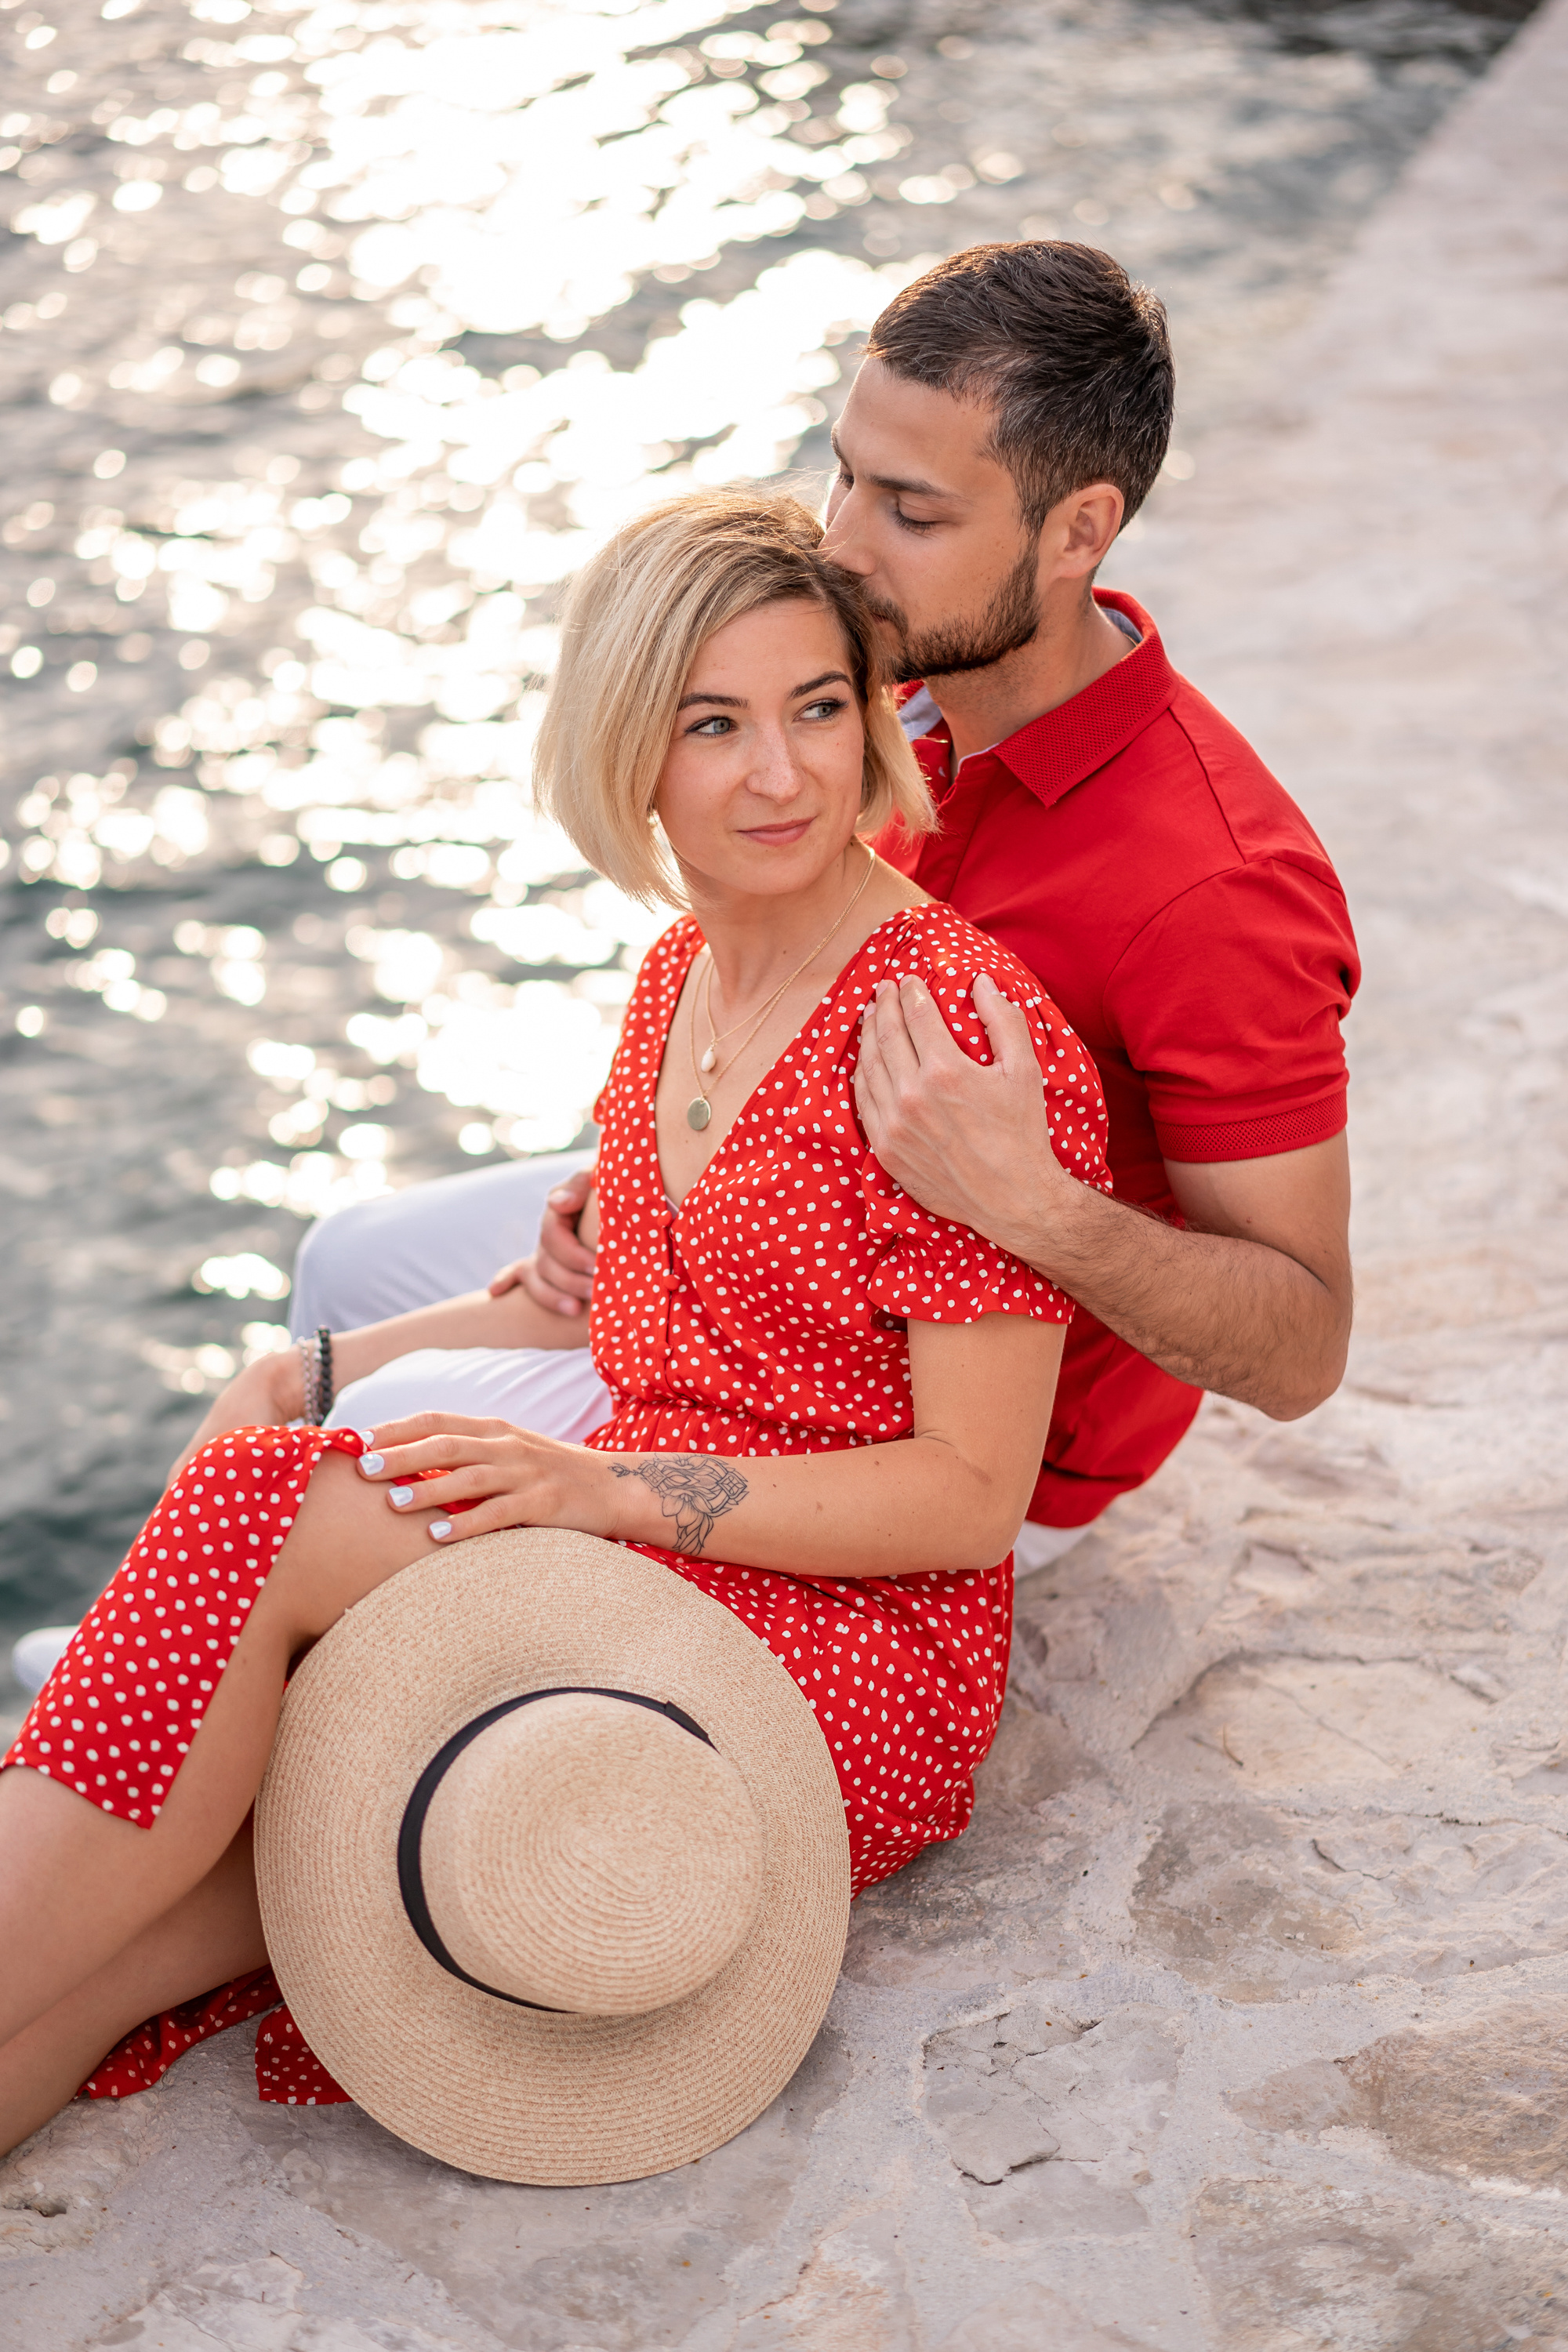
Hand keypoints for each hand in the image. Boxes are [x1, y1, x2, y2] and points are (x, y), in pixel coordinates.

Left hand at [352, 1411, 611, 1542]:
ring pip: (468, 1478)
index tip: (359, 1441)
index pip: (437, 1421)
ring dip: (428, 1489)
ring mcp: (526, 1473)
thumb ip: (469, 1455)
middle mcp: (507, 1445)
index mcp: (495, 1430)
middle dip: (401, 1455)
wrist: (613, 1487)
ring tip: (393, 1503)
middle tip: (364, 1469)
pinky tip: (438, 1537)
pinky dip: (466, 1525)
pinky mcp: (543, 1503)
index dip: (397, 1429)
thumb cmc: (551, 1474)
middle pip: (446, 1445)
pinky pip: (498, 1514)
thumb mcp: (510, 1453)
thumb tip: (410, 1466)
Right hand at [487, 1166, 595, 1317]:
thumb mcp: (598, 1180)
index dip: (575, 1255)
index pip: (553, 1237)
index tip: (598, 1266)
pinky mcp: (542, 1265)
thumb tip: (557, 1204)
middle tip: (595, 1292)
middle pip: (546, 1263)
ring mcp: (542, 1251)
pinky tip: (496, 1291)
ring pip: (535, 1278)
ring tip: (575, 1310)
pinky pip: (517, 1273)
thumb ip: (579, 1185)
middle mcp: (547, 1234)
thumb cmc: (609, 1190)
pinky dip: (505, 1280)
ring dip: (553, 1296)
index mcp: (559, 1212)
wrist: (619, 1202)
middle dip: (570, 1280)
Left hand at [853, 971, 1073, 1266]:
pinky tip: (866, 1060)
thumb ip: (1003, 1020)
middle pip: (886, 1035)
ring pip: (869, 1066)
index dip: (910, 992)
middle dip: (884, 1005)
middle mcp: (912, 1095)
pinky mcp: (885, 1149)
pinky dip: (862, 1074)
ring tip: (871, 1015)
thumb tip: (981, 982)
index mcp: (945, 1071)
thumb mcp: (1024, 1070)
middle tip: (884, 988)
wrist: (1012, 1199)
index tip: (908, 980)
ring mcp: (894, 1124)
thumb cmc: (1022, 1134)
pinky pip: (863, 1101)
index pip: (916, 1015)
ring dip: (868, 1034)